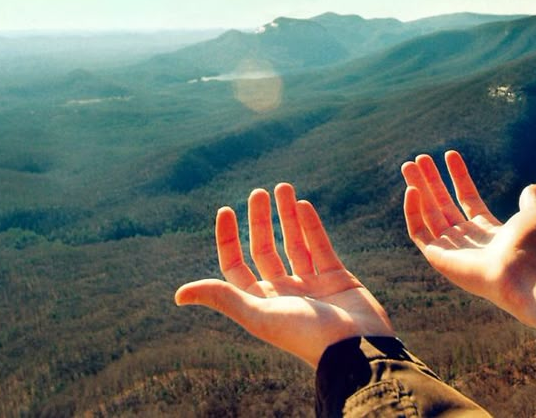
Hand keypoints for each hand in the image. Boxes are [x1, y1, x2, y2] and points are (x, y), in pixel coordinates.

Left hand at [175, 183, 393, 367]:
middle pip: (265, 250)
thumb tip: (178, 294)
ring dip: (288, 216)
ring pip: (295, 243)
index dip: (228, 240)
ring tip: (283, 186)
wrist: (357, 349)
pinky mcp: (337, 279)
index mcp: (260, 303)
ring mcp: (311, 285)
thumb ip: (222, 297)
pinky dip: (312, 226)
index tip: (226, 210)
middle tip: (258, 192)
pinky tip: (304, 205)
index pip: (236, 266)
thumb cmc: (305, 335)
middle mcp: (283, 293)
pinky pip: (321, 247)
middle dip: (260, 221)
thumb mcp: (258, 314)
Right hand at [401, 151, 535, 330]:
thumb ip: (529, 199)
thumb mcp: (533, 215)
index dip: (458, 175)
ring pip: (427, 213)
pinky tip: (412, 189)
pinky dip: (412, 211)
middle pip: (442, 204)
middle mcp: (466, 239)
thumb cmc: (530, 246)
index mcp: (487, 229)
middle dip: (431, 180)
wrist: (521, 272)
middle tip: (420, 158)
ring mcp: (450, 248)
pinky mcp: (437, 257)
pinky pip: (418, 232)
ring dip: (417, 188)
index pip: (466, 197)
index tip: (449, 154)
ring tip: (408, 165)